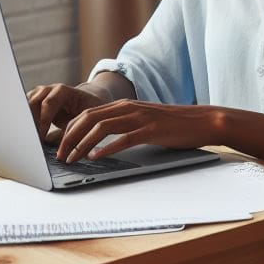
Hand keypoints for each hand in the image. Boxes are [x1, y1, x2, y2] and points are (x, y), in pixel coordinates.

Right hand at [27, 83, 104, 140]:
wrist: (87, 99)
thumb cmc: (88, 109)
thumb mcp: (86, 119)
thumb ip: (76, 131)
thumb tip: (68, 148)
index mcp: (63, 91)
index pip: (48, 103)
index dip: (43, 121)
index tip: (40, 137)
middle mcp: (49, 90)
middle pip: (32, 104)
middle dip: (31, 123)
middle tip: (31, 140)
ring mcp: (40, 94)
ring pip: (25, 107)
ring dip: (26, 122)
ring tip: (29, 139)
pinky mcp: (34, 101)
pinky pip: (25, 110)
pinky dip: (26, 122)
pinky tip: (28, 135)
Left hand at [56, 100, 218, 162]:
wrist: (203, 121)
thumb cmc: (174, 125)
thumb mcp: (144, 121)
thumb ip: (124, 126)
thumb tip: (101, 142)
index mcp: (124, 105)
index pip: (87, 113)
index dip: (69, 129)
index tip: (60, 146)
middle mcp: (128, 108)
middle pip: (88, 118)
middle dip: (69, 137)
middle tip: (60, 155)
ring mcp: (140, 118)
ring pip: (101, 127)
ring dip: (82, 144)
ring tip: (73, 158)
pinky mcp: (151, 130)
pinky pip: (124, 138)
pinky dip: (107, 148)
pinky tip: (97, 157)